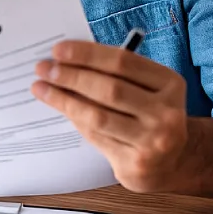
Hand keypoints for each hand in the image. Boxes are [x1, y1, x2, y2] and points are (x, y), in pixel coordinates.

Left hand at [31, 40, 189, 192]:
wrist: (171, 162)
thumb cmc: (149, 115)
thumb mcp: (146, 89)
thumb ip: (116, 75)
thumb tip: (67, 61)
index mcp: (170, 84)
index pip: (122, 62)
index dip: (87, 54)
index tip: (57, 50)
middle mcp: (166, 112)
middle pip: (109, 88)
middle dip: (71, 76)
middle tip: (43, 68)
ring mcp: (153, 141)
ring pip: (98, 116)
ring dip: (64, 100)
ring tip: (41, 88)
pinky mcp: (136, 163)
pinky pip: (96, 137)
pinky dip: (75, 120)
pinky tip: (60, 108)